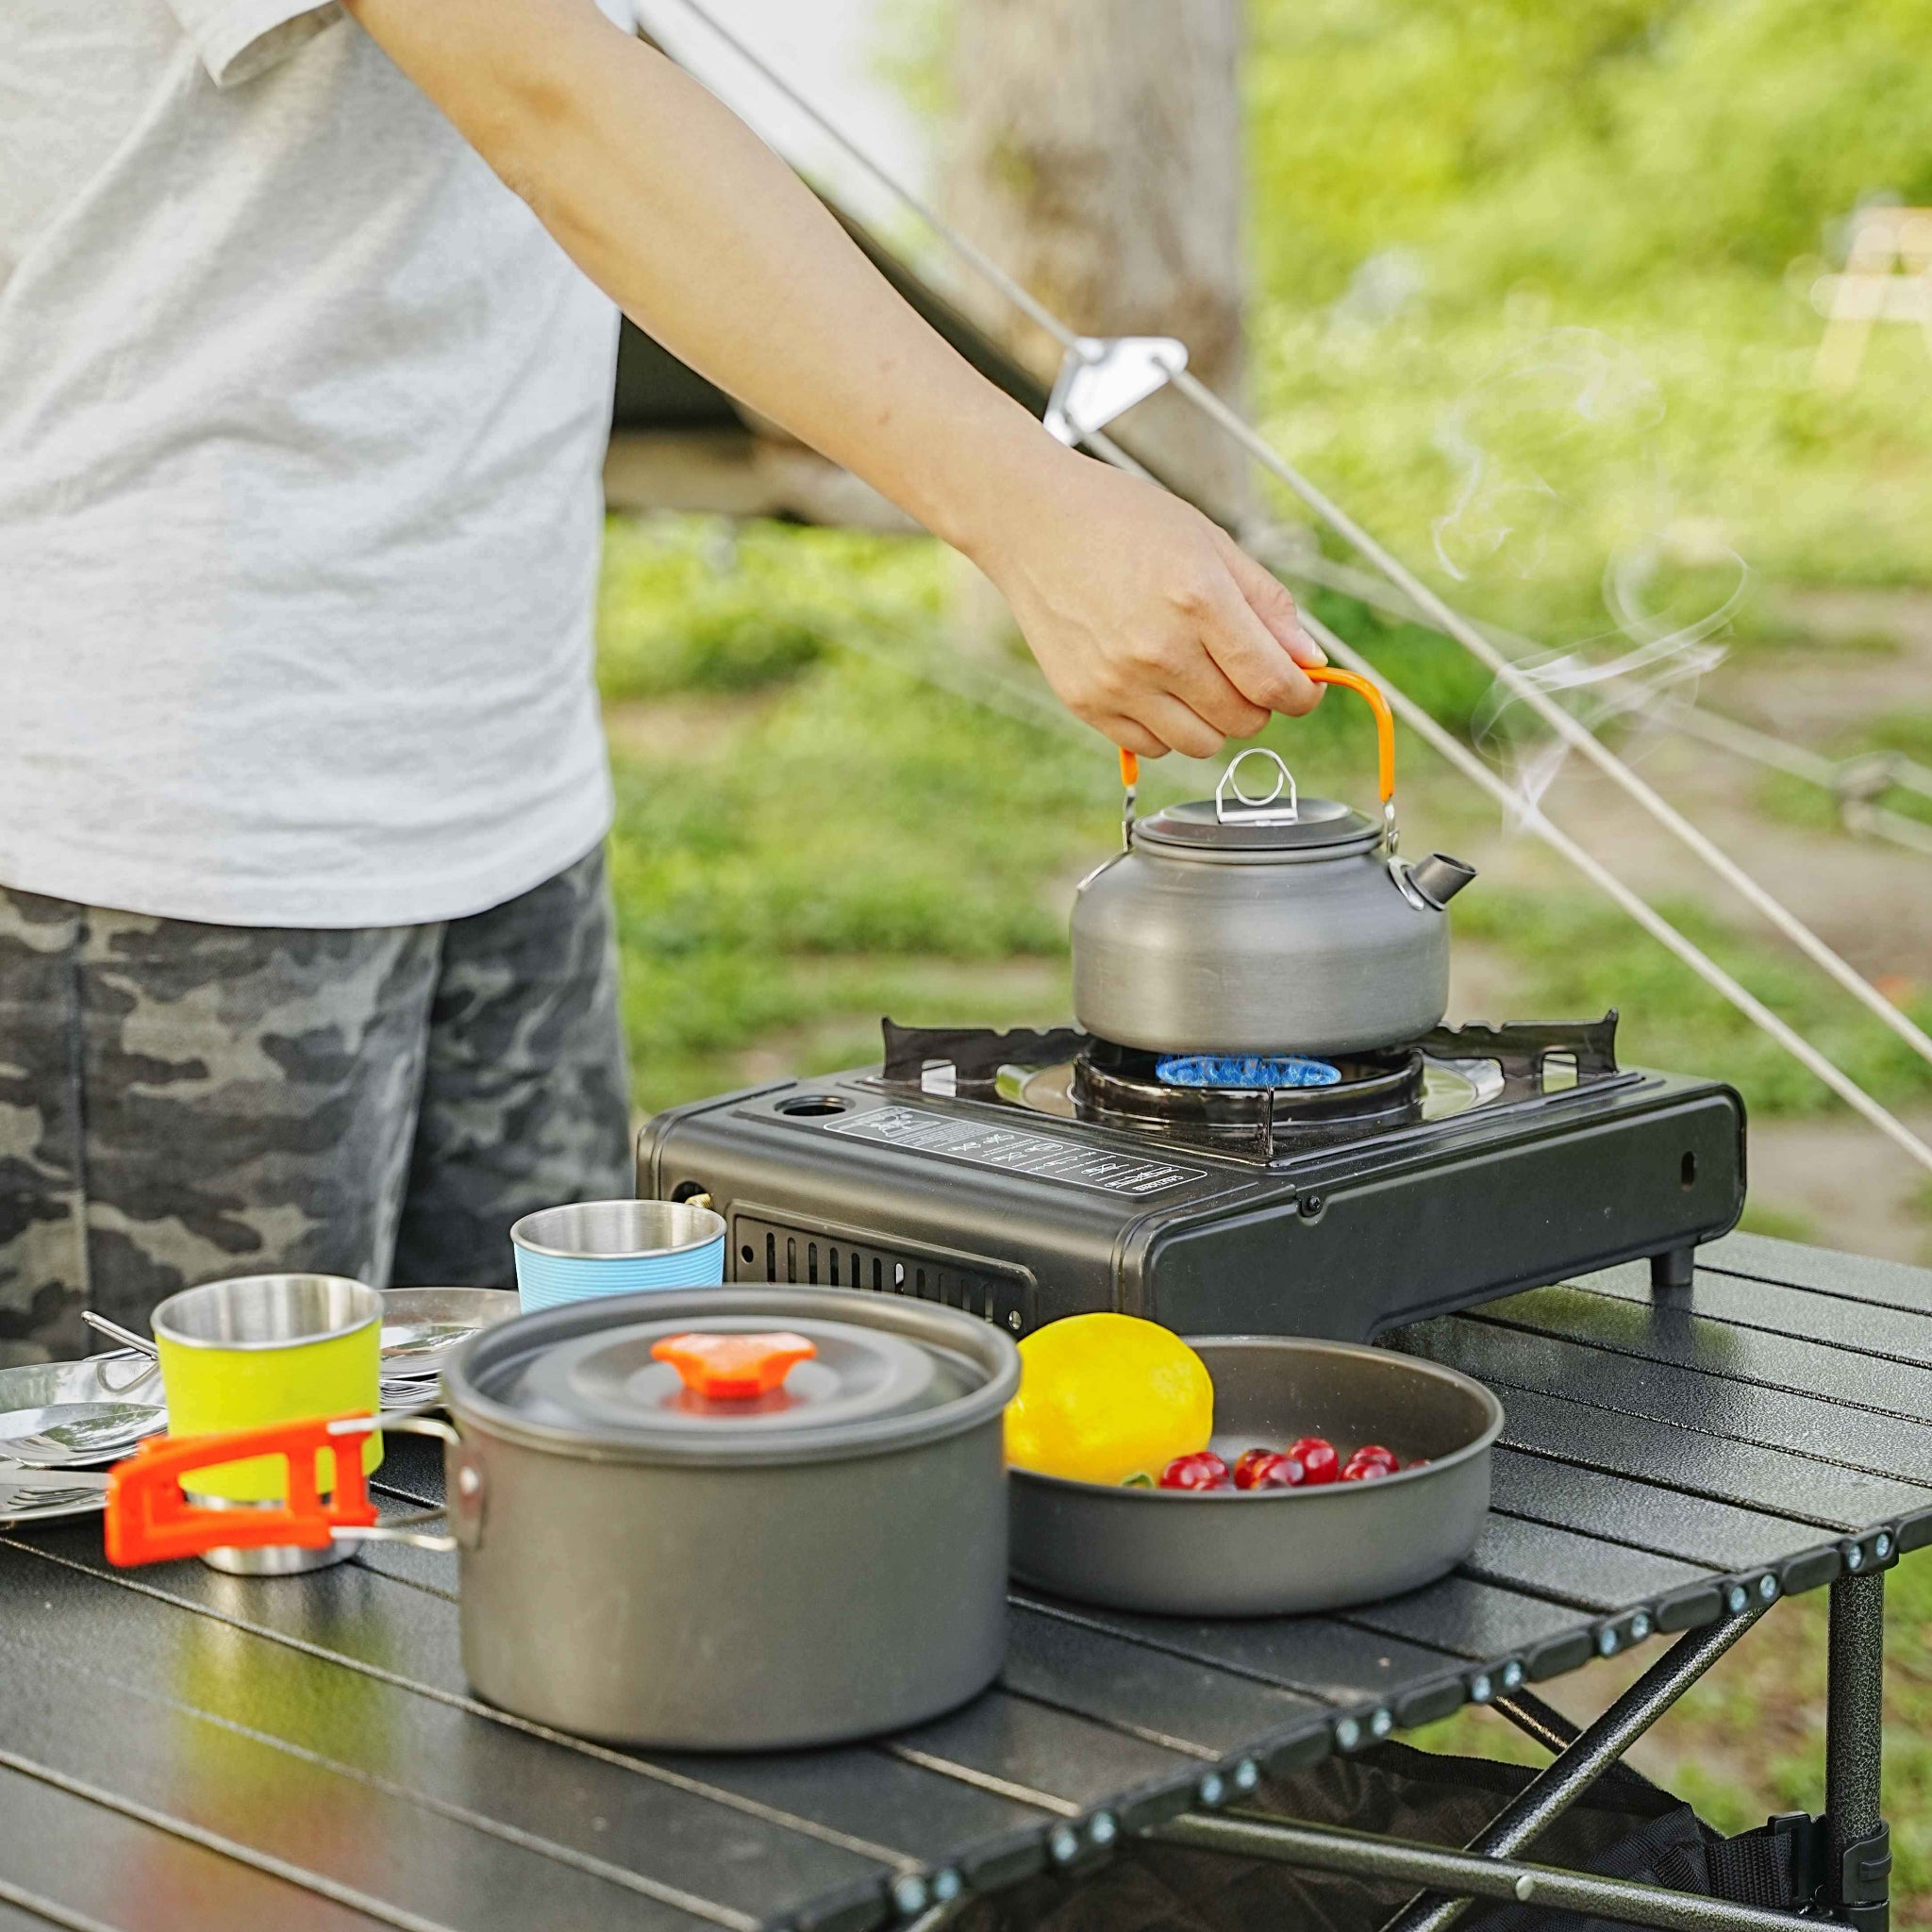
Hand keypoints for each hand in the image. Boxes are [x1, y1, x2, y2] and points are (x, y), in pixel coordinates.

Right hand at [969, 449, 1326, 757]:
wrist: (1033, 523)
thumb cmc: (1125, 521)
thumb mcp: (1210, 542)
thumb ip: (1266, 603)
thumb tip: (1309, 660)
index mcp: (1198, 599)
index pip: (1273, 682)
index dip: (1302, 694)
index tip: (1304, 688)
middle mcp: (1158, 649)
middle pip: (1244, 720)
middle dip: (1260, 702)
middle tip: (1245, 672)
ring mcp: (1117, 682)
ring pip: (1202, 744)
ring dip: (1216, 720)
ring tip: (1200, 678)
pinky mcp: (1085, 702)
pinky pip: (1151, 746)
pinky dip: (1168, 727)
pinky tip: (1158, 686)